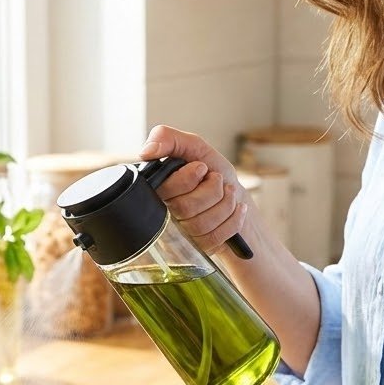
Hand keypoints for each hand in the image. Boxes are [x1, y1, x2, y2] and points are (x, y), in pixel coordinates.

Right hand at [141, 125, 249, 253]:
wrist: (235, 194)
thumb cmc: (212, 171)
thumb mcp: (194, 147)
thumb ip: (168, 138)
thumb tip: (147, 151)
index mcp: (158, 190)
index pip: (165, 190)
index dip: (188, 177)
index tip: (201, 168)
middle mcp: (165, 215)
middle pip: (185, 207)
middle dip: (211, 189)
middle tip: (216, 180)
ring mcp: (183, 234)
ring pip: (201, 225)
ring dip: (225, 202)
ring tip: (228, 193)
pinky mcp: (201, 247)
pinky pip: (216, 237)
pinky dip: (234, 218)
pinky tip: (236, 207)